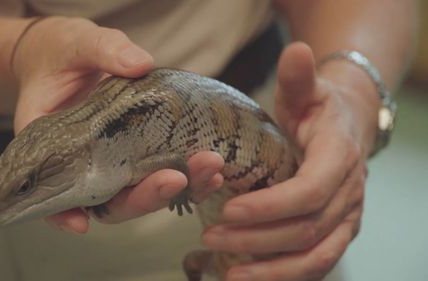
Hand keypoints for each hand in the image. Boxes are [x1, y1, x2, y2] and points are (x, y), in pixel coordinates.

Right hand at [11, 17, 223, 232]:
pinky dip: (185, 178)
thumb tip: (140, 64)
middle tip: (178, 179)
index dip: (60, 211)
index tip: (80, 222)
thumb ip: (105, 51)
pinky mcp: (134, 153)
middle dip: (144, 196)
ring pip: (136, 192)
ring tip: (209, 170)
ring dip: (173, 190)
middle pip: (105, 198)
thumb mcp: (79, 43)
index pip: (50, 185)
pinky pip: (156, 174)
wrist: (71, 55)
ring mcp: (110, 160)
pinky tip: (211, 169)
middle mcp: (80, 161)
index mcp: (50, 143)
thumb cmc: (63, 51)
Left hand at [202, 42, 377, 279]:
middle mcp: (349, 194)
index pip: (309, 191)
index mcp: (339, 157)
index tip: (229, 210)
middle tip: (210, 236)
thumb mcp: (307, 90)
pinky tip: (250, 278)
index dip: (271, 206)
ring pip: (314, 256)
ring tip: (229, 275)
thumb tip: (296, 50)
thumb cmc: (318, 110)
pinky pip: (317, 265)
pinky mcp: (337, 234)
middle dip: (257, 239)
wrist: (347, 130)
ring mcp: (346, 219)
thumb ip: (299, 77)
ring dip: (271, 269)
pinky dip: (286, 277)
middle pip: (306, 229)